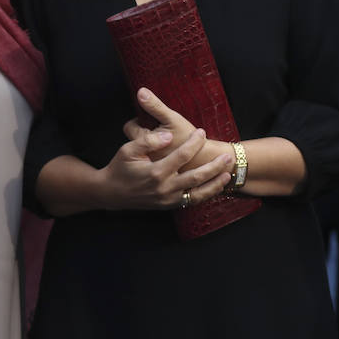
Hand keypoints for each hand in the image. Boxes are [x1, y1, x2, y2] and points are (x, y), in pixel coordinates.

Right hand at [99, 89, 233, 210]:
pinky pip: (192, 201)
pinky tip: (215, 186)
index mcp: (156, 172)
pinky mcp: (169, 205)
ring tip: (228, 173)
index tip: (202, 132)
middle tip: (227, 156)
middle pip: (197, 176)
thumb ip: (148, 141)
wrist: (111, 193)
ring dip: (215, 183)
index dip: (194, 143)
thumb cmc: (120, 167)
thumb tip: (168, 136)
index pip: (182, 155)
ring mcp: (168, 199)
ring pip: (198, 193)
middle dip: (214, 166)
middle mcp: (165, 187)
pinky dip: (205, 194)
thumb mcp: (128, 150)